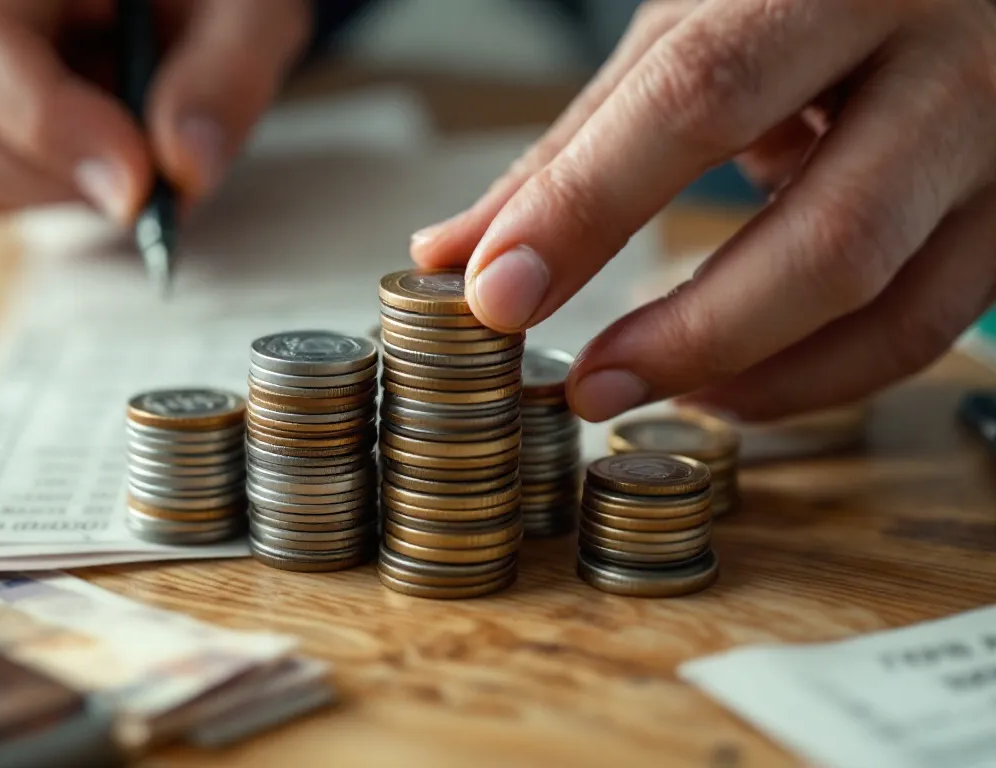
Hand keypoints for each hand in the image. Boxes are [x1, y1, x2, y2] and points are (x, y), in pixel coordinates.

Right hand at [0, 0, 310, 218]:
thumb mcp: (248, 8)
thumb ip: (226, 73)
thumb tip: (185, 167)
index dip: (51, 123)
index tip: (139, 181)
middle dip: (66, 172)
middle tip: (161, 174)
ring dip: (63, 186)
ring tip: (139, 138)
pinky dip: (56, 190)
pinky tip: (111, 147)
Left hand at [410, 0, 995, 422]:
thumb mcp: (689, 29)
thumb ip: (582, 144)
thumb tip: (454, 255)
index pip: (700, 96)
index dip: (589, 204)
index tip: (495, 292)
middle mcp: (950, 58)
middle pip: (828, 234)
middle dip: (690, 334)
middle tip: (585, 385)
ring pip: (891, 303)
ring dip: (752, 376)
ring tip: (645, 391)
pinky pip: (924, 328)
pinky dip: (816, 377)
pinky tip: (730, 384)